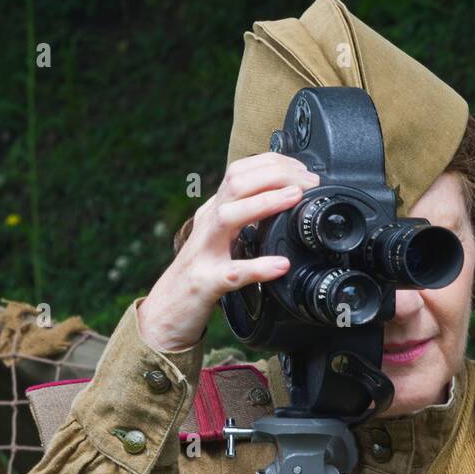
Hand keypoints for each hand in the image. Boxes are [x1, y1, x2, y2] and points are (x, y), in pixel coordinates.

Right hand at [136, 153, 320, 351]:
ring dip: (264, 202)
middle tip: (307, 180)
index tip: (302, 169)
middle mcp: (208, 225)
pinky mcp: (207, 283)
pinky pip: (233, 273)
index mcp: (213, 213)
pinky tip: (280, 265)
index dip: (272, 164)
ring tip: (294, 197)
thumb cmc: (200, 275)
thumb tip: (279, 203)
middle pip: (236, 183)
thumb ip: (243, 219)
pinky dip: (258, 267)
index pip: (239, 172)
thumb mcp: (221, 238)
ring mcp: (205, 253)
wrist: (167, 310)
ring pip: (229, 216)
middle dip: (274, 174)